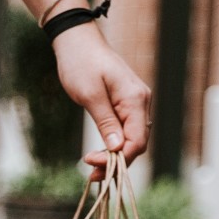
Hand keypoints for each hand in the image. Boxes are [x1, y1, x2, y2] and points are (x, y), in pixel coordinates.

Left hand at [51, 24, 151, 177]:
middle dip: (116, 162)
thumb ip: (106, 122)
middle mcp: (141, 102)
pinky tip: (100, 154)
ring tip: (93, 170)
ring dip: (115, 156)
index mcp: (135, 99)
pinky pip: (126, 130)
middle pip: (137, 143)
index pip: (137, 141)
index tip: (92, 165)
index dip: (118, 159)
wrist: (78, 42)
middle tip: (91, 175)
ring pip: (132, 138)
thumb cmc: (81, 63)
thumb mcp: (90, 94)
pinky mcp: (126, 104)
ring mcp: (135, 103)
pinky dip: (114, 145)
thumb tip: (118, 148)